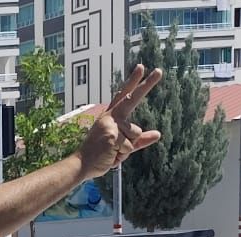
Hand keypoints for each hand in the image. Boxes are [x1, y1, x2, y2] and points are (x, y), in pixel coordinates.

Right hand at [75, 65, 163, 179]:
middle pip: (132, 99)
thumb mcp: (122, 147)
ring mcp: (111, 125)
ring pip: (135, 134)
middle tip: (160, 71)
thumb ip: (140, 140)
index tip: (141, 67)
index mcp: (111, 117)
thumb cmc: (100, 156)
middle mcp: (110, 117)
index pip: (124, 95)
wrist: (81, 165)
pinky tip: (110, 155)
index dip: (133, 81)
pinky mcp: (112, 135)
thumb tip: (158, 134)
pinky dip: (122, 154)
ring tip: (112, 152)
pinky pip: (130, 146)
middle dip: (146, 85)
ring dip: (127, 148)